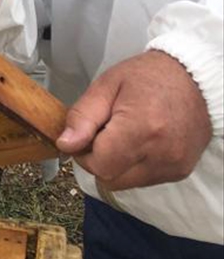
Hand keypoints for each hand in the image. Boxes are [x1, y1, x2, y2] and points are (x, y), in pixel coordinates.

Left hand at [57, 50, 211, 191]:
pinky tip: (139, 142)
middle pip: (111, 178)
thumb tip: (65, 145)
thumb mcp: (105, 86)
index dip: (84, 153)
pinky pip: (144, 179)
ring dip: (116, 165)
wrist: (192, 78)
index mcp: (141, 128)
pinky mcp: (180, 170)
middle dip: (98, 160)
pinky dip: (134, 166)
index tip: (86, 134)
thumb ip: (82, 117)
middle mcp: (162, 153)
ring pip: (126, 182)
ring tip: (123, 135)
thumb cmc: (147, 76)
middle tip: (103, 133)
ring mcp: (174, 165)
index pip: (99, 165)